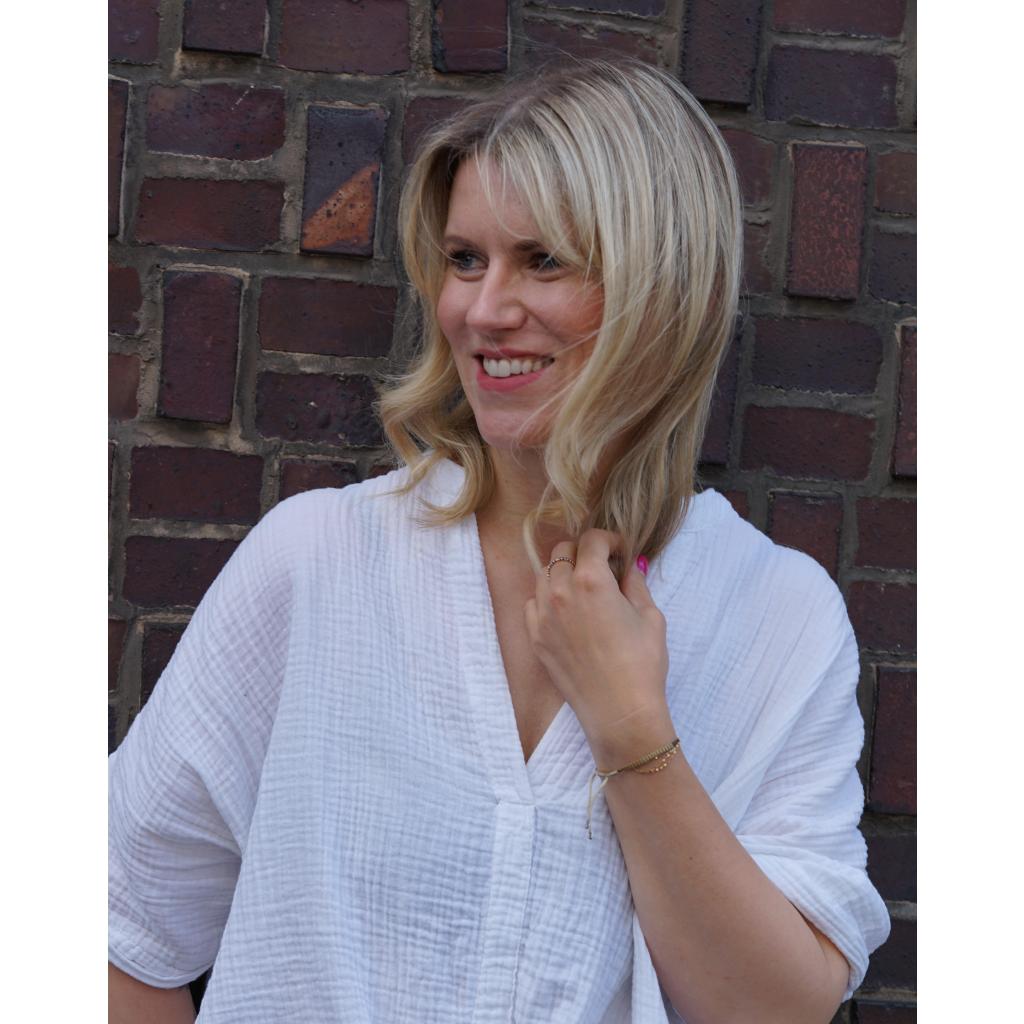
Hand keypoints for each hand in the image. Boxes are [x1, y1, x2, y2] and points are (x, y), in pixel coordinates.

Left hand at [523, 529, 671, 760]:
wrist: (619, 711)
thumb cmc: (642, 664)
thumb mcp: (650, 617)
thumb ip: (636, 584)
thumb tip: (630, 566)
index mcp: (591, 581)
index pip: (591, 540)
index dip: (609, 539)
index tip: (620, 551)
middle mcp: (560, 592)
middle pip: (562, 551)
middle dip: (583, 551)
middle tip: (602, 566)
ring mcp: (542, 615)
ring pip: (544, 575)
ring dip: (563, 572)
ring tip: (583, 587)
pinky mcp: (535, 637)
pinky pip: (533, 603)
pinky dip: (547, 598)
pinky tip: (566, 611)